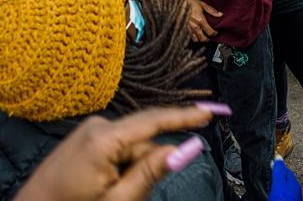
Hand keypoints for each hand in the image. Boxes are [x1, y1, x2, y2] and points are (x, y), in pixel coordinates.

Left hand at [15, 104, 230, 200]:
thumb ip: (152, 172)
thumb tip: (186, 148)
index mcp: (104, 138)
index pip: (156, 120)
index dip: (189, 116)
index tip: (217, 111)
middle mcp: (97, 125)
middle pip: (145, 142)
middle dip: (149, 168)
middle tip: (129, 197)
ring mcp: (89, 130)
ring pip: (132, 149)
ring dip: (133, 173)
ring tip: (109, 197)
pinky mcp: (85, 138)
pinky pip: (118, 150)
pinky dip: (121, 169)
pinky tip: (104, 190)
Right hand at [186, 0, 221, 41]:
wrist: (177, 2)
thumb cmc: (189, 2)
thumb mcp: (202, 4)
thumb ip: (211, 11)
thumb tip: (220, 14)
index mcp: (200, 20)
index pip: (210, 32)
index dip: (214, 33)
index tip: (215, 32)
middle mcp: (194, 26)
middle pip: (203, 39)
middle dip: (207, 39)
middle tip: (209, 36)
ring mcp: (187, 29)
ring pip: (195, 40)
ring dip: (199, 39)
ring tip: (201, 35)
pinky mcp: (182, 29)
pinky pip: (188, 37)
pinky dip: (192, 37)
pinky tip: (194, 34)